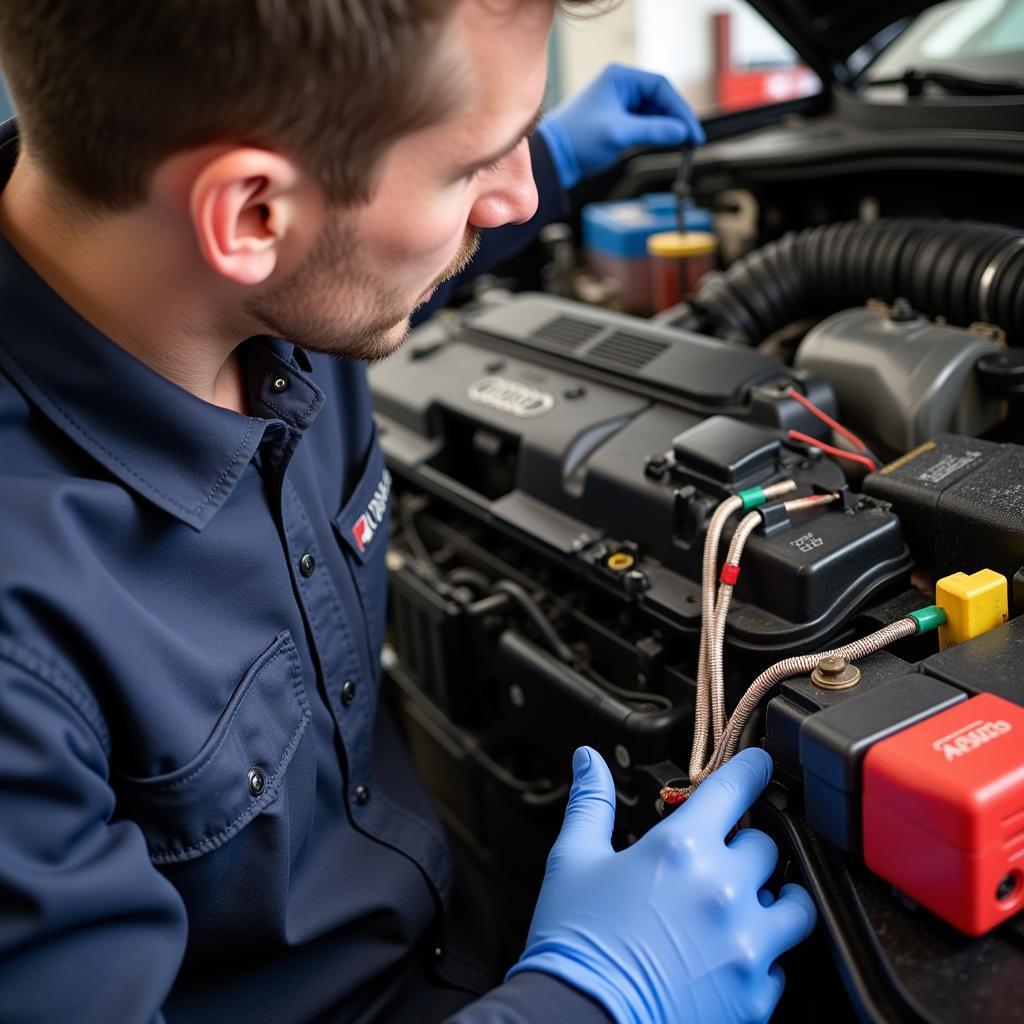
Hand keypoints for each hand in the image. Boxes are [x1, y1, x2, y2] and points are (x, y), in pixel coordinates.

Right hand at [507, 746, 815, 1023]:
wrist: (578, 1021)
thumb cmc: (574, 942)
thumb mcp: (572, 861)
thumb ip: (590, 802)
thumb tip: (589, 759)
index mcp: (681, 848)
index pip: (736, 789)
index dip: (753, 770)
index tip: (761, 766)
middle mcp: (723, 890)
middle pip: (767, 846)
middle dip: (744, 847)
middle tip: (716, 861)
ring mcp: (745, 945)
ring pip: (795, 904)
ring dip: (774, 898)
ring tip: (744, 905)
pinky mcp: (754, 995)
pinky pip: (780, 964)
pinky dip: (760, 956)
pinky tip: (726, 956)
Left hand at [537, 64, 705, 189]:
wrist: (554, 158)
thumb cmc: (577, 139)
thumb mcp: (619, 134)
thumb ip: (653, 131)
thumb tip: (682, 132)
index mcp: (620, 78)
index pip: (661, 87)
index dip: (680, 109)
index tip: (692, 131)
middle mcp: (621, 87)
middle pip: (660, 99)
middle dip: (676, 119)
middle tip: (692, 140)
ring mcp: (620, 104)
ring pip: (654, 113)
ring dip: (668, 128)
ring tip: (682, 145)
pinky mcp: (618, 122)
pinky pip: (645, 125)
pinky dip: (657, 134)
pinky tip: (667, 145)